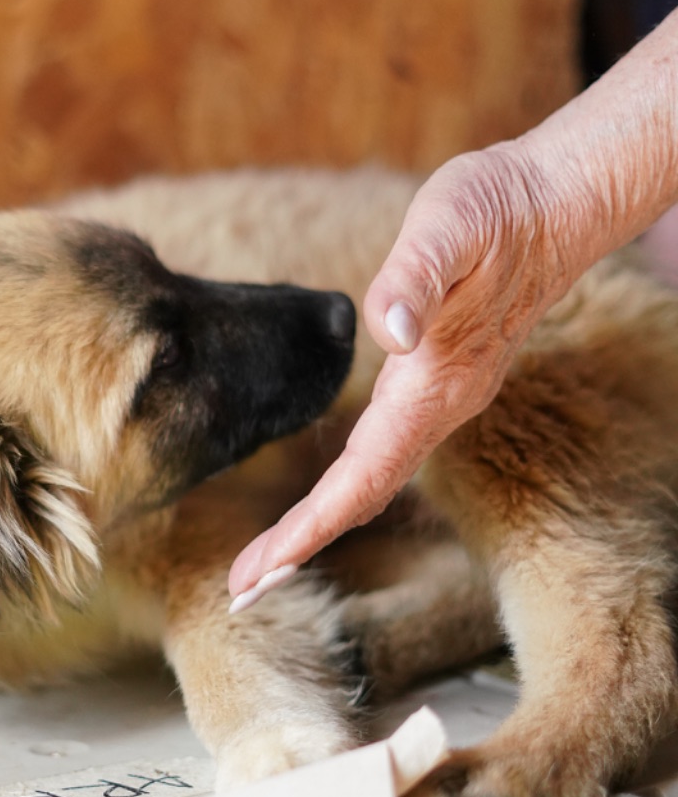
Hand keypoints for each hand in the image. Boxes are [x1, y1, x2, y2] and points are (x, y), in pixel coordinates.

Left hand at [227, 141, 586, 606]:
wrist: (556, 201)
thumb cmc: (500, 208)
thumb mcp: (452, 224)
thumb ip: (417, 276)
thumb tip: (391, 330)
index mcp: (437, 381)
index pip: (366, 472)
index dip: (314, 524)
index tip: (266, 570)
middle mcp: (440, 403)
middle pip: (363, 495)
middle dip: (301, 547)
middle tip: (240, 595)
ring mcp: (440, 398)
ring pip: (371, 480)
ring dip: (317, 527)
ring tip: (262, 566)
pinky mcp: (435, 382)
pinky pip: (380, 455)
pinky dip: (341, 491)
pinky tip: (318, 504)